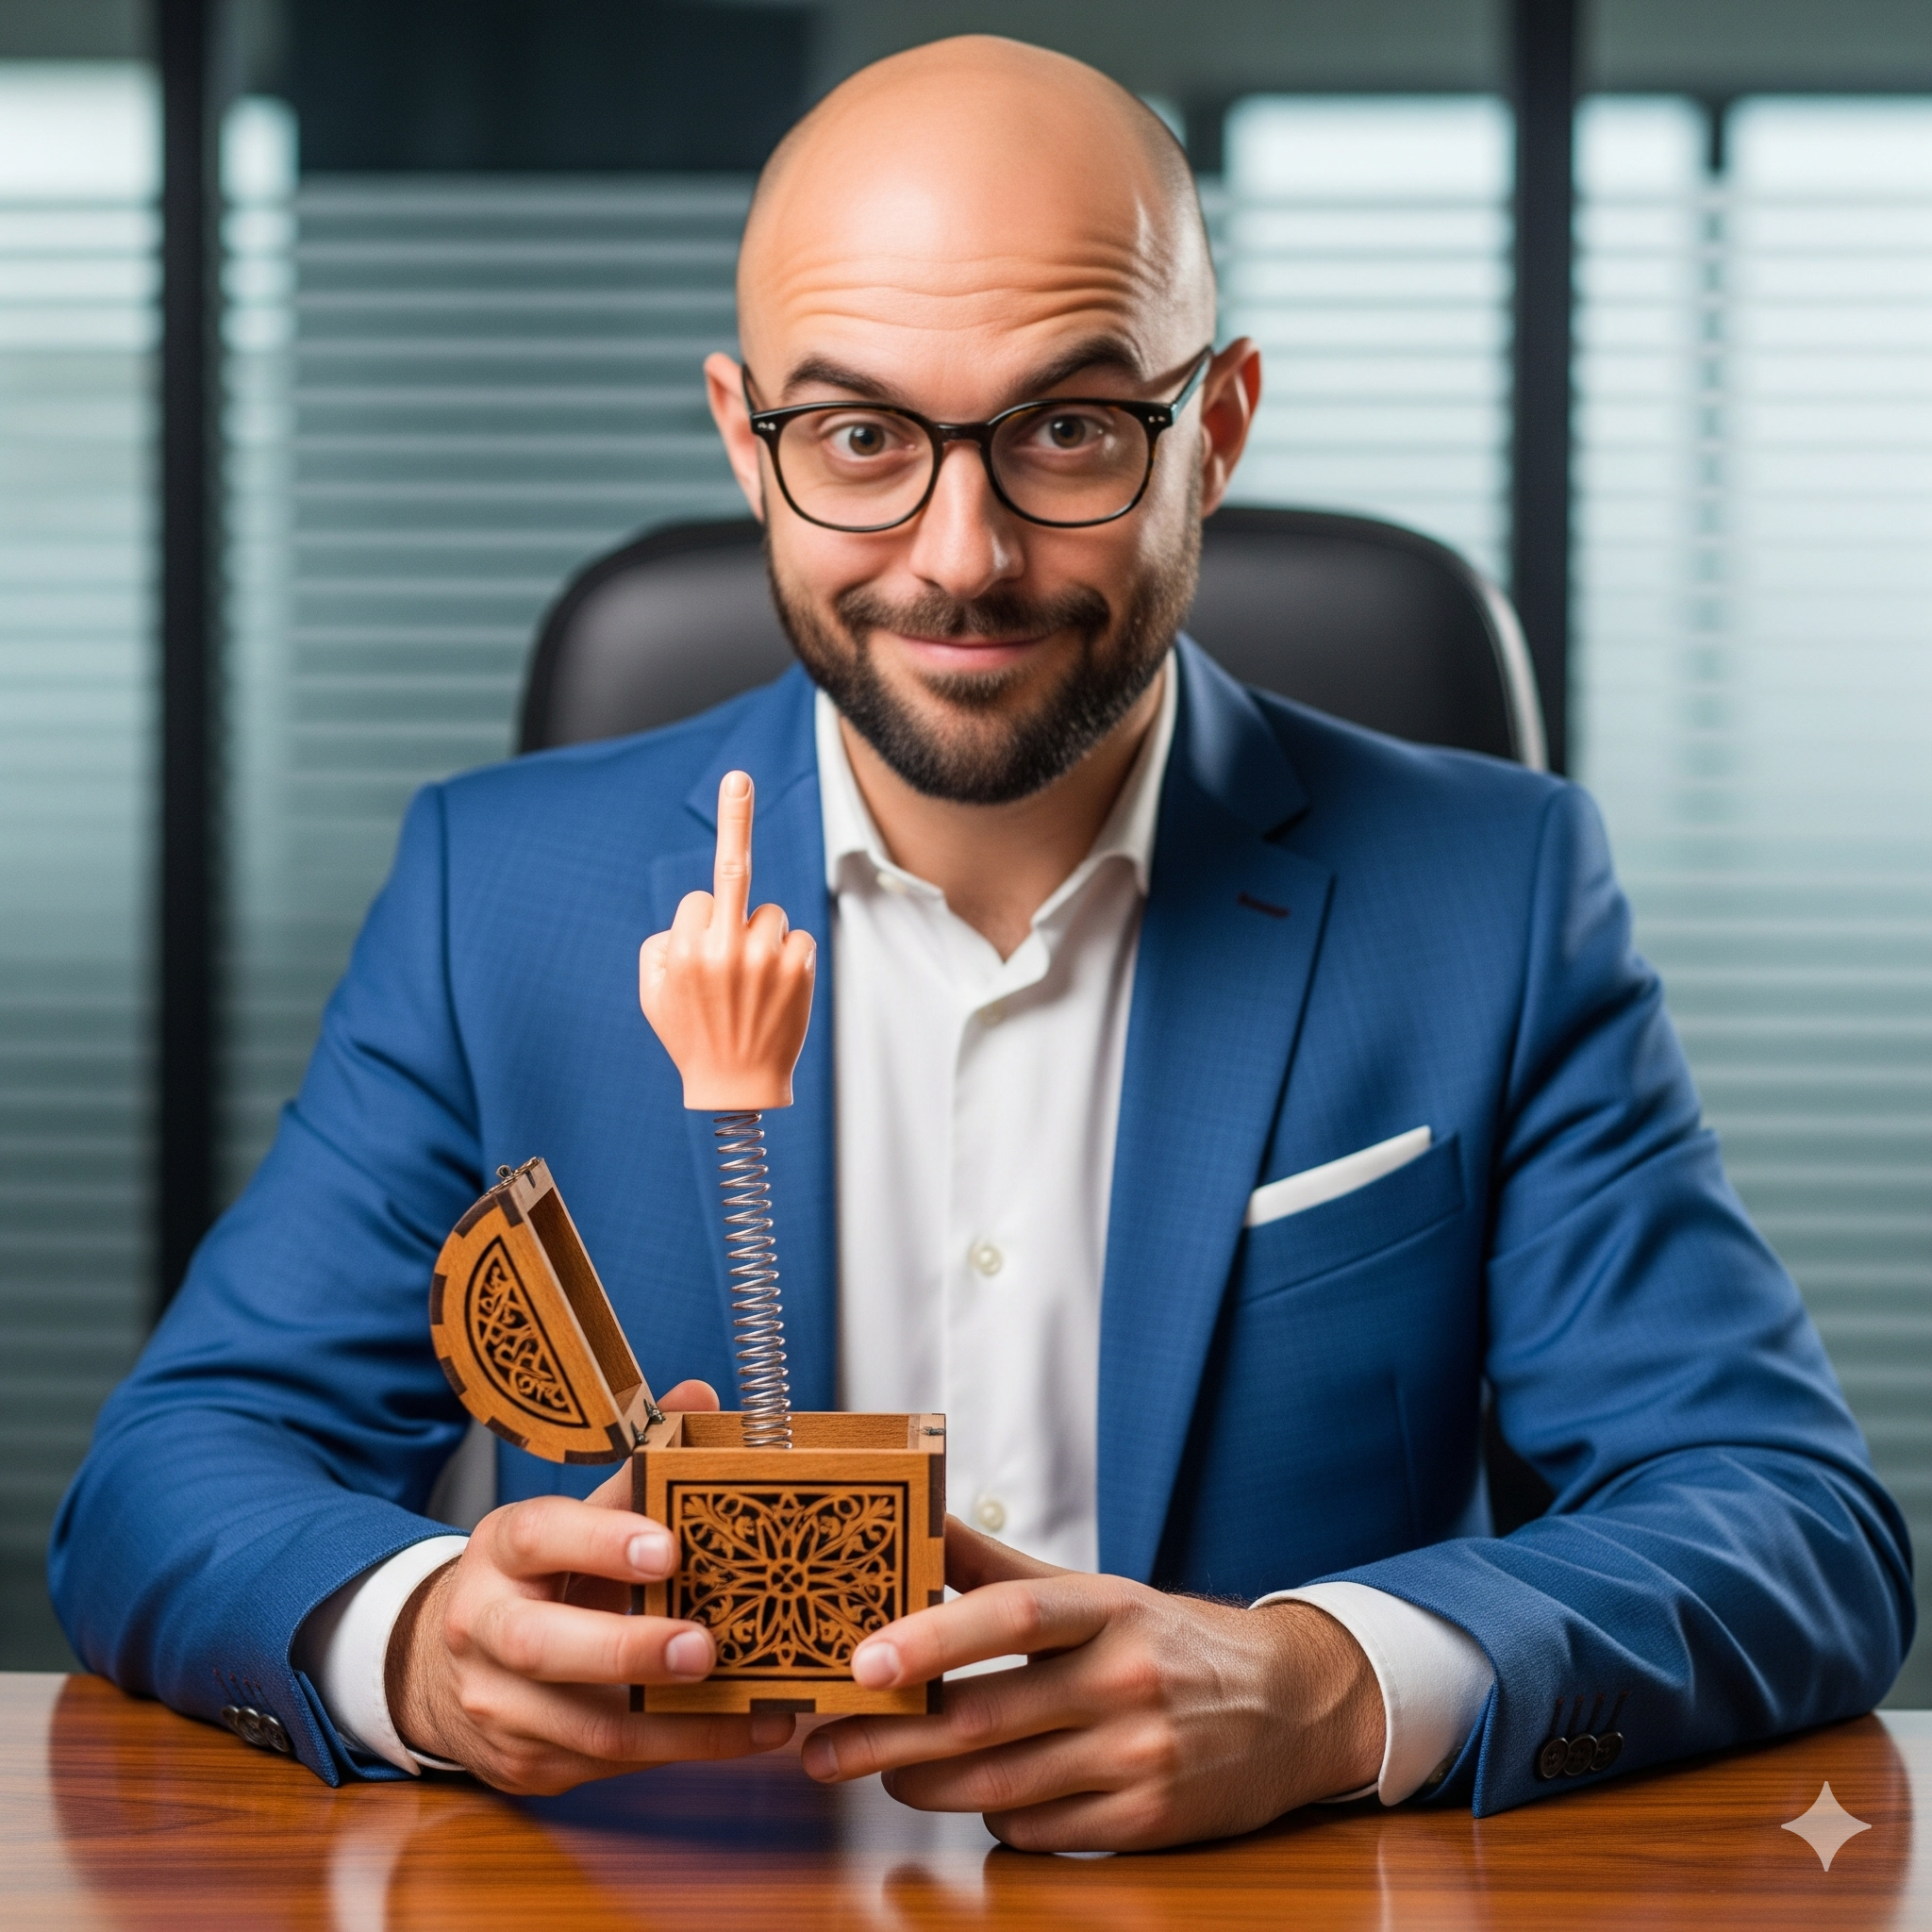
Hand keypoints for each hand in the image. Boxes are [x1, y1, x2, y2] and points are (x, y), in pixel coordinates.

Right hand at [386, 1379, 794, 1792]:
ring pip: (583, 1726)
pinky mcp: (525, 1762)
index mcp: (502, 1550)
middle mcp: (485, 1628)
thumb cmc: (534, 1578)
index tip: (668, 1547)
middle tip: (705, 1647)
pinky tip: (739, 1732)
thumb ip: (633, 1471)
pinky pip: (606, 1763)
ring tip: (755, 1709)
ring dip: (678, 1724)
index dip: (602, 1539)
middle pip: (544, 1645)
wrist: (448, 1667)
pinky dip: (678, 1750)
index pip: (539, 1535)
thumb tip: (698, 1398)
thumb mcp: (568, 1520)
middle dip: (629, 1650)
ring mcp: (498, 1704)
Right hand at [638, 769, 815, 1108]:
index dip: (701, 921)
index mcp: (682, 950)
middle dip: (733, 818)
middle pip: (732, 870)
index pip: (699, 898)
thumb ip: (661, 946)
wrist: (735, 1089)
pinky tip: (778, 990)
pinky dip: (790, 956)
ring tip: (754, 983)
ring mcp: (765, 959)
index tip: (702, 933)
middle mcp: (723, 949)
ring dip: (763, 936)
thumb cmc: (689, 1037)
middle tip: (737, 778)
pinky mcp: (799, 971)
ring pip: (769, 913)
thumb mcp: (652, 994)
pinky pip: (797, 936)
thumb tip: (692, 913)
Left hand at [800, 1519, 1383, 1850]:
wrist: (1294, 1704)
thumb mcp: (1098, 1590)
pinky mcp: (1150, 1821)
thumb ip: (1000, 1567)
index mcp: (1107, 1608)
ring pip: (999, 1785)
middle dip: (889, 1738)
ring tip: (882, 1769)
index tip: (860, 1661)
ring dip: (924, 1784)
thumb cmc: (1171, 1642)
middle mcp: (1126, 1679)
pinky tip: (977, 1796)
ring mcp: (1140, 1756)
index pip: (1010, 1615)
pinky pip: (1040, 1830)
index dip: (930, 1638)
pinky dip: (994, 1816)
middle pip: (985, 1718)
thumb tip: (918, 1518)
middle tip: (824, 1745)